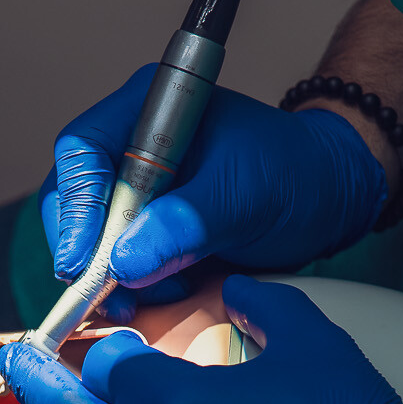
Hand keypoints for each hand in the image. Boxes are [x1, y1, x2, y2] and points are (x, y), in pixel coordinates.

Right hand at [44, 65, 386, 322]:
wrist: (328, 199)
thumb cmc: (295, 173)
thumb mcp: (244, 195)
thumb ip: (184, 223)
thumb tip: (126, 260)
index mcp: (149, 110)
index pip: (82, 153)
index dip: (75, 208)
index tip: (84, 260)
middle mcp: (133, 147)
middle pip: (74, 200)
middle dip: (88, 251)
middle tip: (109, 293)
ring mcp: (139, 191)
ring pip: (93, 238)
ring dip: (113, 275)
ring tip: (156, 289)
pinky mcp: (149, 229)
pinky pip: (120, 261)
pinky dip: (135, 285)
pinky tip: (168, 290)